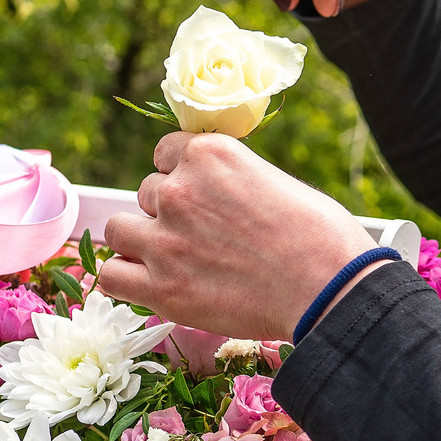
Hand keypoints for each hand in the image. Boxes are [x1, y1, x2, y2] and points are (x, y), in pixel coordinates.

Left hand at [98, 133, 383, 339]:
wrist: (330, 287)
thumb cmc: (320, 236)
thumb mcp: (271, 180)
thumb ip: (228, 182)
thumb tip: (212, 198)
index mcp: (208, 153)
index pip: (165, 154)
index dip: (182, 177)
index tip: (201, 200)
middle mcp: (178, 189)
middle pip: (146, 193)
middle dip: (168, 213)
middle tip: (202, 239)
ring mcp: (165, 239)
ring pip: (118, 229)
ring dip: (140, 241)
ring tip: (173, 261)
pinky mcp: (162, 287)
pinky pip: (111, 275)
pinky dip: (125, 278)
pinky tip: (149, 284)